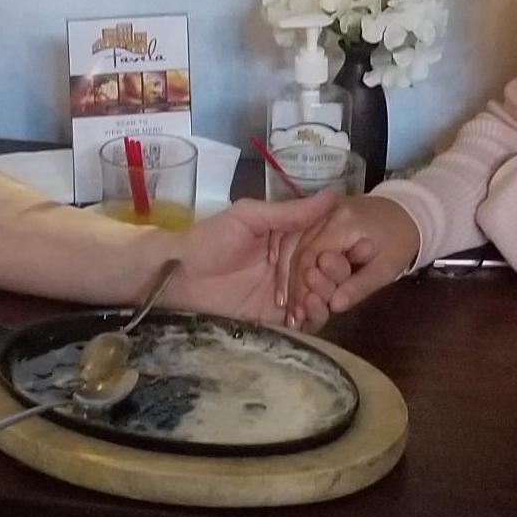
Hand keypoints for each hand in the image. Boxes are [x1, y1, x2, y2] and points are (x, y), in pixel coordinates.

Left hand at [167, 192, 341, 328]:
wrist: (180, 277)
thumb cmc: (211, 240)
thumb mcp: (250, 217)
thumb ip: (290, 212)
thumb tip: (333, 195)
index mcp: (289, 238)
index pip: (326, 243)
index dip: (336, 248)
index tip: (332, 252)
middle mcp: (293, 266)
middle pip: (329, 272)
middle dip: (334, 275)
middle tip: (320, 275)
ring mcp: (287, 294)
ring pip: (322, 297)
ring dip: (325, 295)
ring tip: (314, 293)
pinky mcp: (278, 319)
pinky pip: (306, 322)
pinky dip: (314, 317)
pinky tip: (307, 309)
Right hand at [287, 195, 421, 328]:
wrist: (405, 213)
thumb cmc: (399, 241)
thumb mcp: (386, 268)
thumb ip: (360, 286)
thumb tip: (333, 306)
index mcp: (343, 221)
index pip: (312, 255)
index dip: (303, 286)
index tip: (301, 312)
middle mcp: (324, 213)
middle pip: (298, 252)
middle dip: (294, 286)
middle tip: (293, 316)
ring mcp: (318, 214)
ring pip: (292, 247)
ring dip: (289, 278)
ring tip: (290, 307)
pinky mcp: (315, 218)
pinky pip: (297, 242)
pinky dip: (292, 266)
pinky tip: (291, 287)